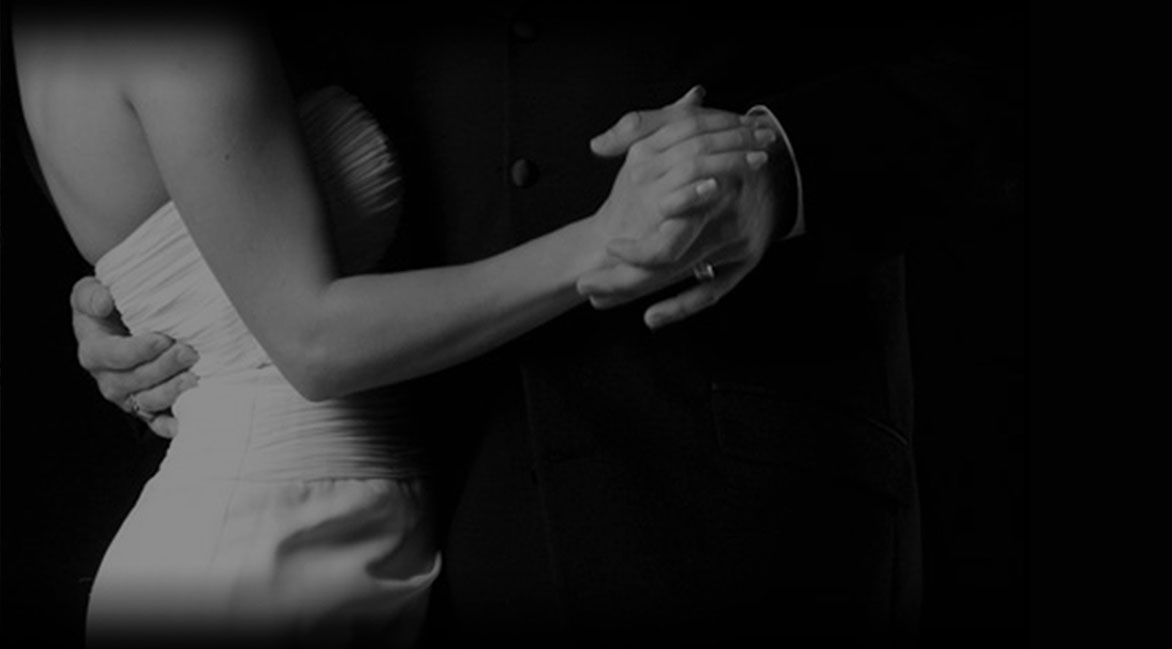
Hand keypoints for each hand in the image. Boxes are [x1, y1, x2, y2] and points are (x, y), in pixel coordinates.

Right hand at [71, 277, 198, 438]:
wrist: (126, 321)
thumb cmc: (111, 305)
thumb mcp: (91, 292)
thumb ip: (91, 295)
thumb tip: (102, 303)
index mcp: (94, 351)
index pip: (113, 356)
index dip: (137, 350)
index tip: (161, 339)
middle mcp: (110, 378)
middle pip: (135, 380)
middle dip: (163, 367)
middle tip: (188, 351)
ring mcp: (130, 396)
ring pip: (149, 402)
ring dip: (172, 391)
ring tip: (194, 376)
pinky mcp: (148, 407)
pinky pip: (157, 421)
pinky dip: (170, 424)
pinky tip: (185, 422)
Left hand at [581, 92, 784, 328]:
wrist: (786, 162)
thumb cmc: (729, 142)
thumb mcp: (685, 126)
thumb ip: (639, 127)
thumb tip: (597, 145)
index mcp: (712, 192)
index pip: (667, 234)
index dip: (633, 251)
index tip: (606, 248)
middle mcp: (726, 226)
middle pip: (666, 264)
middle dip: (621, 279)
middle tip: (584, 285)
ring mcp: (737, 248)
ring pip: (679, 277)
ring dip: (635, 292)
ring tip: (599, 300)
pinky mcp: (744, 262)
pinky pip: (711, 293)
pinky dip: (680, 307)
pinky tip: (651, 318)